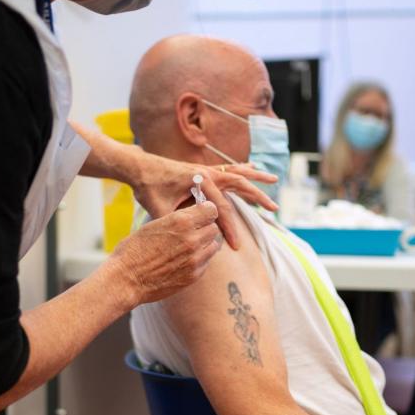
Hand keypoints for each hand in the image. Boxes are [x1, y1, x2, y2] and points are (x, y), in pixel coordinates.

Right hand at [106, 202, 221, 305]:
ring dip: (205, 244)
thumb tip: (192, 217)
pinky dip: (199, 260)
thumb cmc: (133, 250)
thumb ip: (177, 221)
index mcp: (180, 221)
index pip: (211, 210)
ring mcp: (195, 259)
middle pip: (213, 228)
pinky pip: (206, 262)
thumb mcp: (154, 225)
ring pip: (214, 246)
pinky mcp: (194, 275)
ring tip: (189, 247)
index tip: (200, 214)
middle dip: (205, 228)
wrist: (126, 280)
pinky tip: (184, 260)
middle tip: (193, 232)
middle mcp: (191, 239)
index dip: (206, 211)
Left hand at [133, 153, 277, 249]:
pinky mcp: (203, 171)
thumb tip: (189, 238)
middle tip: (274, 209)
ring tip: (274, 179)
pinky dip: (242, 169)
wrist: (139, 168)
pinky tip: (252, 167)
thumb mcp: (159, 209)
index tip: (236, 246)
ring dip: (256, 176)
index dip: (229, 229)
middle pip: (239, 185)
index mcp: (199, 181)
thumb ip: (176, 222)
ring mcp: (206, 170)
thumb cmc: (149, 188)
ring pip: (238, 172)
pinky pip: (228, 169)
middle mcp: (207, 173)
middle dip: (258, 197)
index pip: (221, 209)